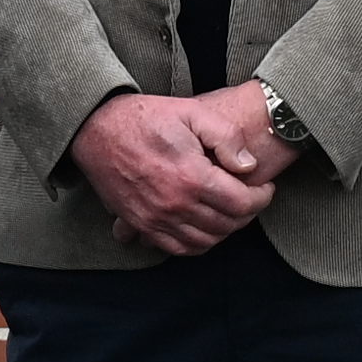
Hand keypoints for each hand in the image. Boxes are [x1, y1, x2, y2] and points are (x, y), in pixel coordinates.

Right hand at [69, 89, 278, 257]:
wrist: (96, 129)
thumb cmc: (145, 118)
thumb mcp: (192, 112)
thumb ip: (226, 137)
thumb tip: (248, 166)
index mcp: (191, 177)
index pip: (242, 203)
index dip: (262, 198)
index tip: (265, 188)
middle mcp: (175, 204)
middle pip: (227, 225)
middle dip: (247, 213)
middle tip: (250, 197)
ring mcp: (155, 219)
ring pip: (205, 241)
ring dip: (224, 230)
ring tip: (229, 211)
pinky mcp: (141, 225)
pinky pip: (177, 248)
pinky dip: (198, 243)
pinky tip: (204, 227)